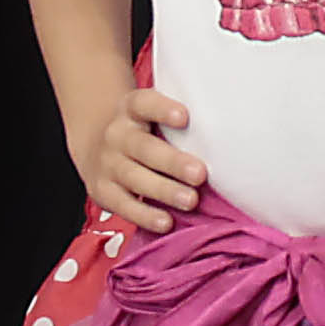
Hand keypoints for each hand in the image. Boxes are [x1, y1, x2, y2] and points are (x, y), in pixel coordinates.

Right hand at [74, 78, 207, 233]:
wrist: (95, 149)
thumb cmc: (143, 133)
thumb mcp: (150, 117)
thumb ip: (179, 124)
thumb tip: (229, 139)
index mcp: (131, 110)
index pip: (143, 104)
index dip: (162, 109)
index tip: (185, 117)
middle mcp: (116, 135)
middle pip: (142, 147)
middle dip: (172, 162)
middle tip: (200, 174)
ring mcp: (107, 164)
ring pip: (133, 177)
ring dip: (163, 190)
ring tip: (191, 201)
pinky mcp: (101, 191)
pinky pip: (123, 205)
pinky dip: (144, 215)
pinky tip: (166, 222)